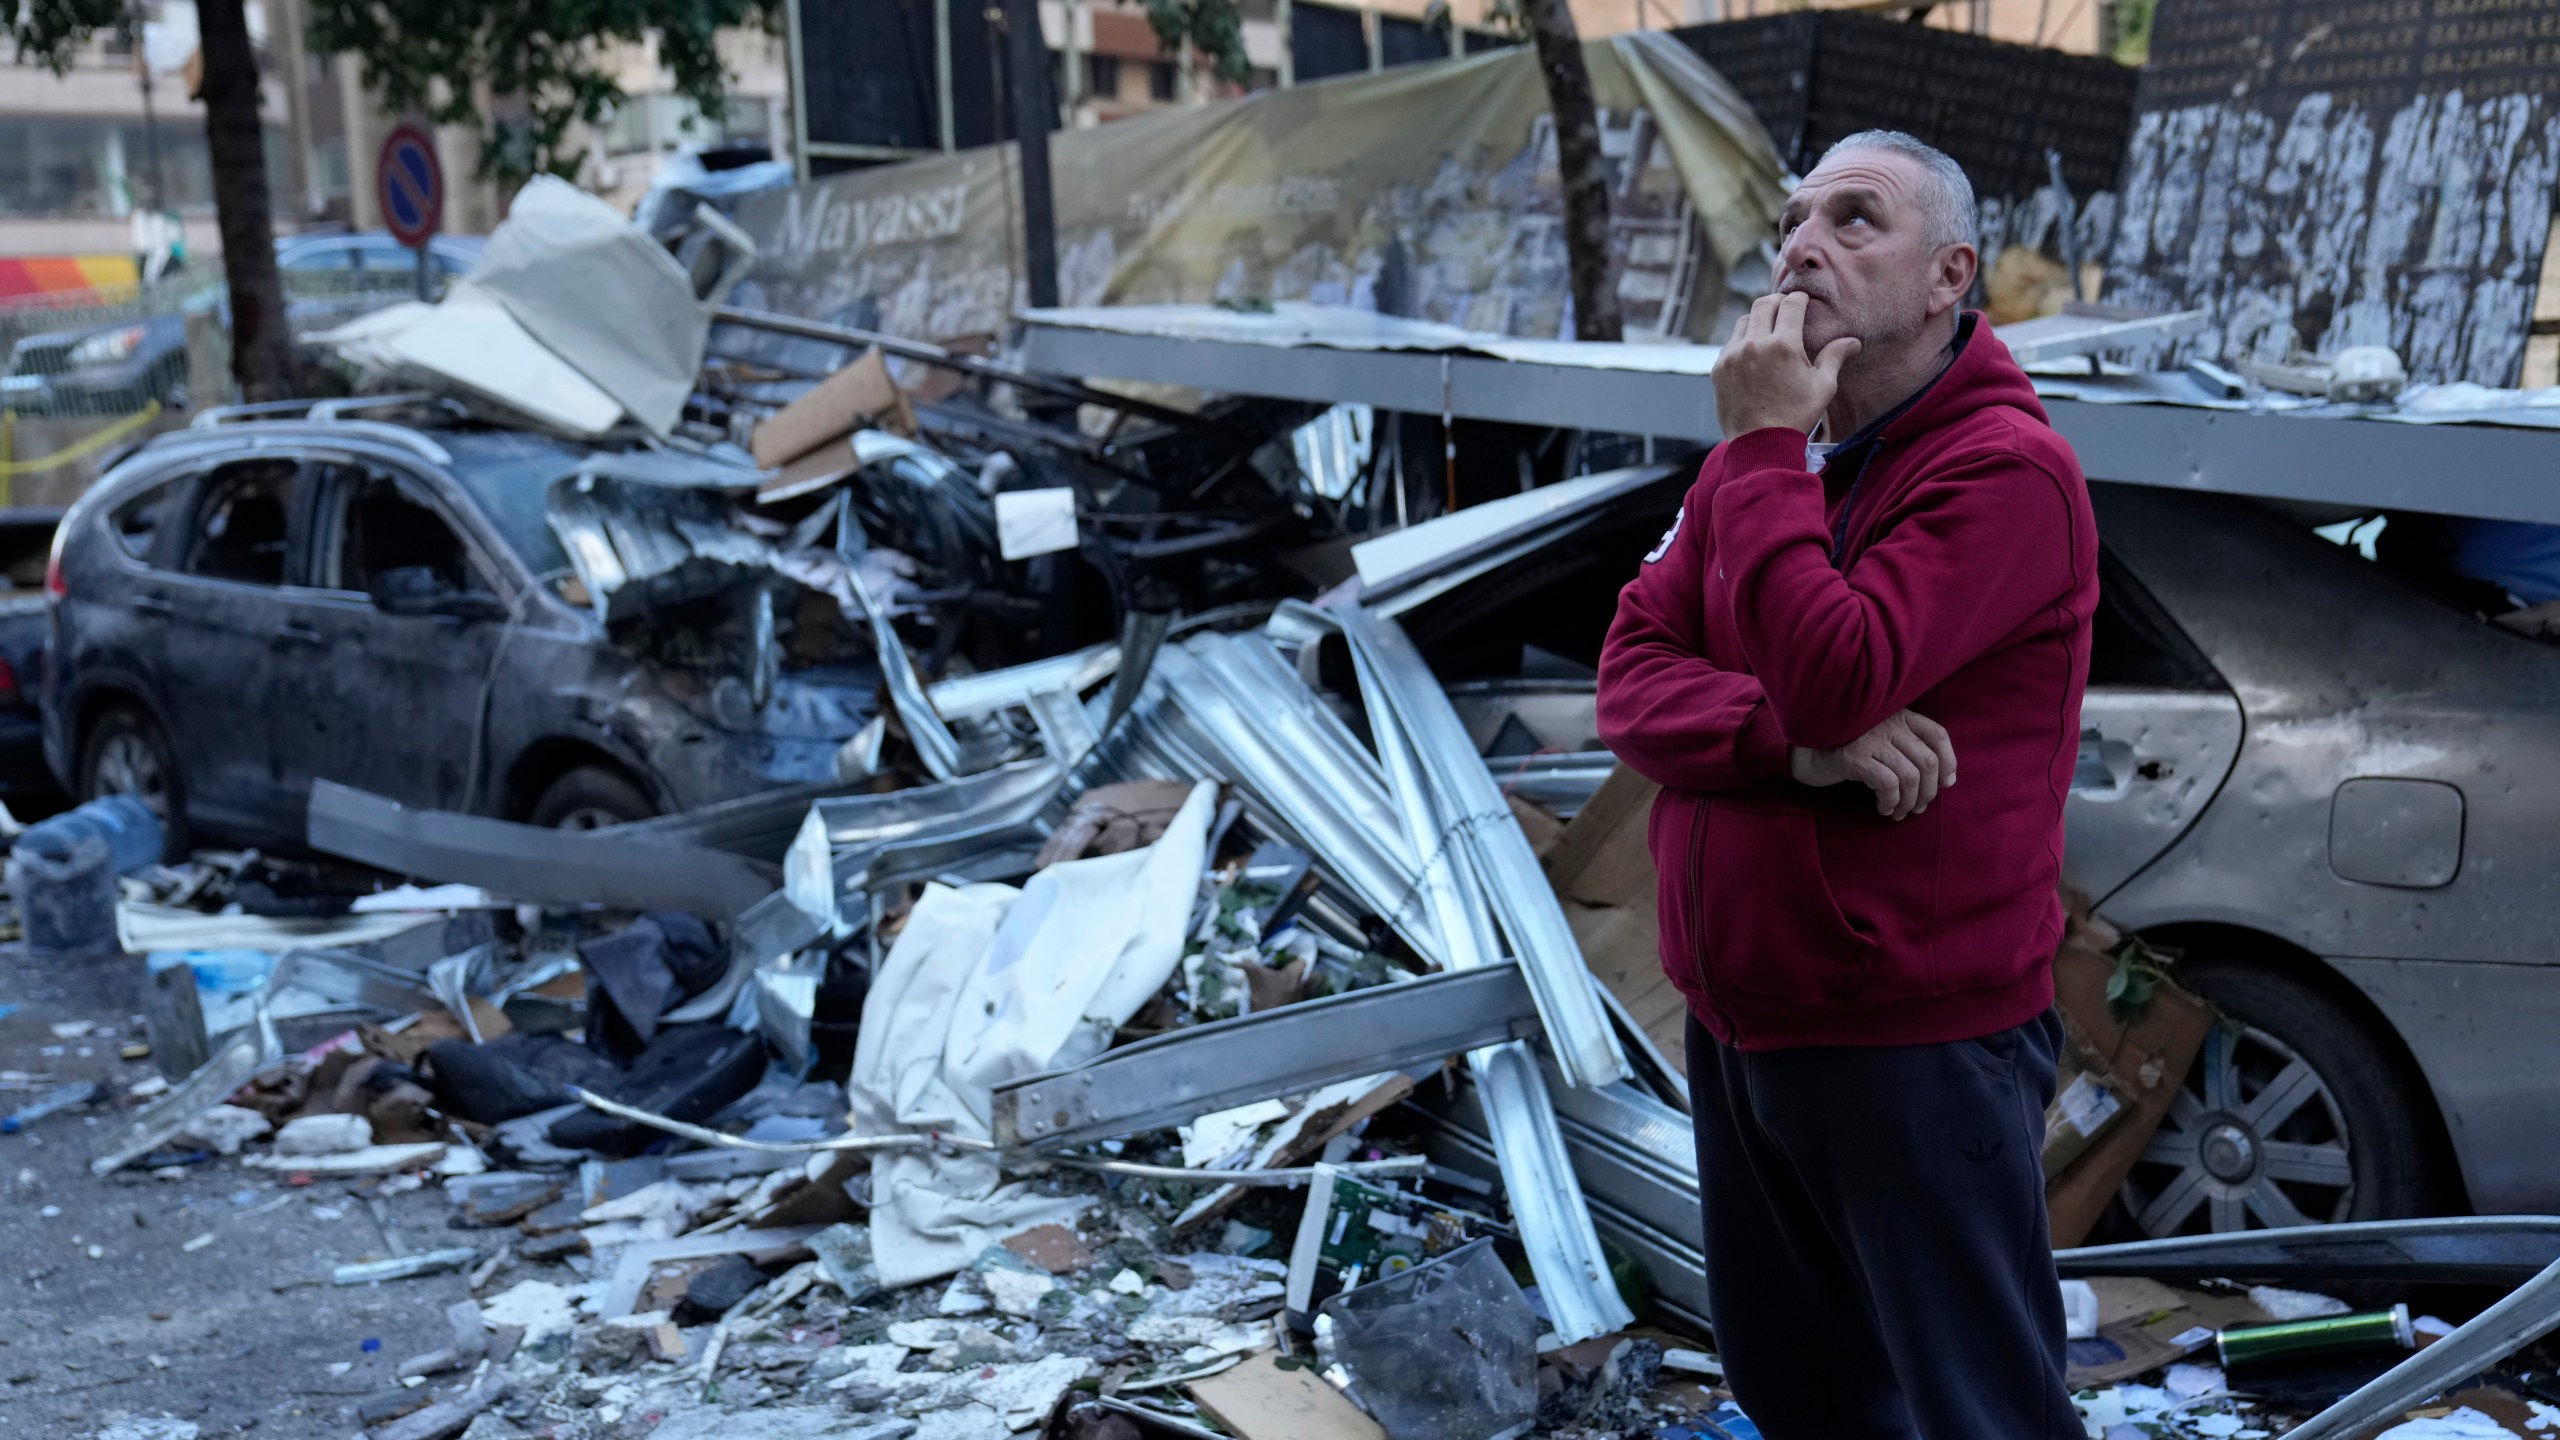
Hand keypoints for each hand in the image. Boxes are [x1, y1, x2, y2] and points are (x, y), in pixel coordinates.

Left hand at [1713, 291, 1860, 436]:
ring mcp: (1732, 355)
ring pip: (1743, 321)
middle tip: (1785, 308)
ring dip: (1757, 320)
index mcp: (1783, 345)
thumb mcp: (1823, 387)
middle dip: (1776, 302)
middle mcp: (1754, 344)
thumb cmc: (1797, 416)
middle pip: (1763, 304)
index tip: (1802, 301)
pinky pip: (1730, 343)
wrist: (1761, 445)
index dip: (1799, 298)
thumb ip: (1834, 357)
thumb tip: (1853, 341)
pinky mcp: (1718, 368)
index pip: (1790, 304)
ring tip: (1768, 330)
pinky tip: (1752, 351)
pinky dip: (1742, 340)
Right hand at [1790, 709, 1956, 820]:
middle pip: (1927, 760)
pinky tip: (1882, 808)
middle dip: (1928, 791)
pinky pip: (1887, 784)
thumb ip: (1909, 749)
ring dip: (1908, 802)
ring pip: (1909, 776)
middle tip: (1917, 808)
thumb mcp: (1882, 740)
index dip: (1949, 761)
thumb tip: (1946, 780)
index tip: (1945, 784)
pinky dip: (1890, 801)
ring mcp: (1871, 739)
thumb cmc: (1850, 750)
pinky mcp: (1854, 757)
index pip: (1938, 734)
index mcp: (1899, 715)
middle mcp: (1887, 723)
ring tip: (1898, 812)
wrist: (1806, 751)